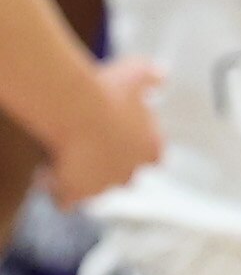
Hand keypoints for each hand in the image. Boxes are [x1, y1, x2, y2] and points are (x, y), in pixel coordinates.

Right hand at [43, 55, 160, 204]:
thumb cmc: (107, 91)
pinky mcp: (76, 193)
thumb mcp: (136, 74)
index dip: (136, 148)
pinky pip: (65, 201)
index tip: (121, 137)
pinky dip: (56, 191)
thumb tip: (160, 75)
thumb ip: (151, 76)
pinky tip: (46, 175)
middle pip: (124, 177)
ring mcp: (103, 186)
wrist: (78, 109)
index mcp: (150, 148)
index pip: (152, 156)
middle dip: (109, 166)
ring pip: (94, 190)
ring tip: (62, 160)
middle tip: (90, 148)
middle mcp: (130, 172)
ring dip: (82, 179)